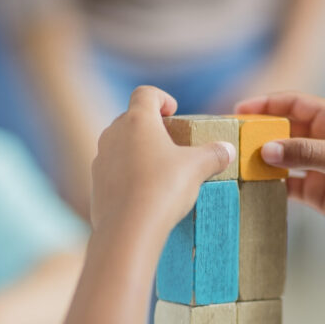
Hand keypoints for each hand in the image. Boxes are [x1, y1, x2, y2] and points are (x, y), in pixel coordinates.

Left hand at [90, 86, 235, 235]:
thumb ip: (214, 154)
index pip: (145, 93)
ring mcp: (100, 160)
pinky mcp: (96, 185)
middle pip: (130, 118)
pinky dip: (127, 174)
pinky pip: (113, 171)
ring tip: (158, 169)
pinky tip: (144, 192)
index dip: (161, 98)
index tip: (174, 111)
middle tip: (170, 142)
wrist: (129, 229)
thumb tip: (228, 150)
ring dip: (137, 150)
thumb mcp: (197, 168)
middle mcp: (113, 135)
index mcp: (137, 121)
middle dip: (150, 126)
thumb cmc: (163, 189)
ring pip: (119, 145)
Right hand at [236, 91, 324, 245]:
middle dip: (261, 133)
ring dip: (264, 161)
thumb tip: (267, 149)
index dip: (269, 104)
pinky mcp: (317, 193)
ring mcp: (320, 167)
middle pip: (285, 131)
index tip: (242, 110)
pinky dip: (272, 186)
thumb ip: (305, 152)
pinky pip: (288, 186)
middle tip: (235, 140)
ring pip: (284, 159)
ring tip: (241, 164)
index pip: (296, 104)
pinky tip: (257, 187)